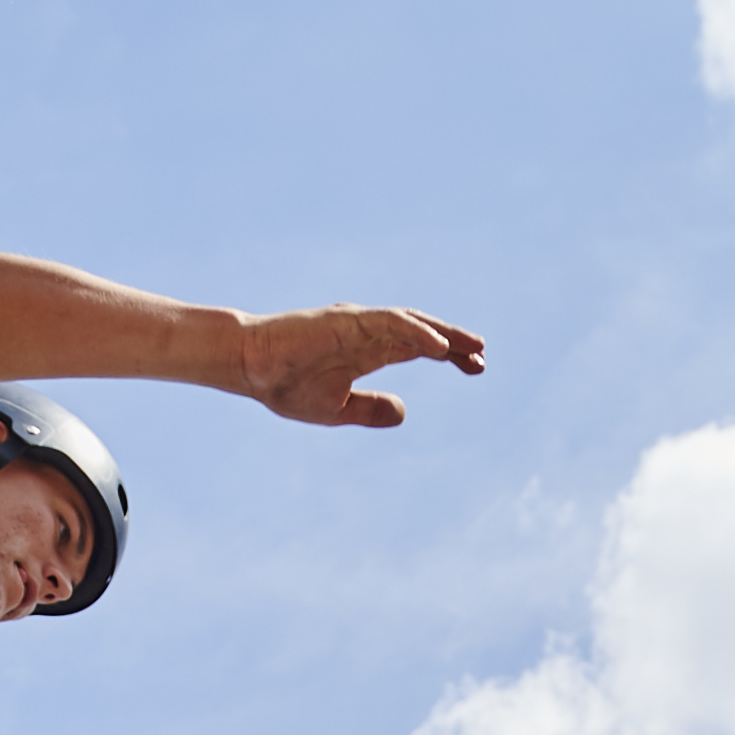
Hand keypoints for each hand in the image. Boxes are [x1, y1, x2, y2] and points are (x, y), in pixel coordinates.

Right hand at [239, 303, 486, 427]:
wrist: (251, 369)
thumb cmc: (286, 386)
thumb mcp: (337, 408)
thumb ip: (370, 409)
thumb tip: (404, 413)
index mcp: (367, 351)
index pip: (417, 346)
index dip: (449, 354)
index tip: (476, 368)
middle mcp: (367, 333)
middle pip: (421, 332)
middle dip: (455, 341)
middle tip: (483, 355)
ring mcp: (358, 324)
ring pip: (411, 323)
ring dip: (443, 333)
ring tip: (472, 347)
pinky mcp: (347, 321)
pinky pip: (390, 324)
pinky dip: (416, 332)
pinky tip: (440, 345)